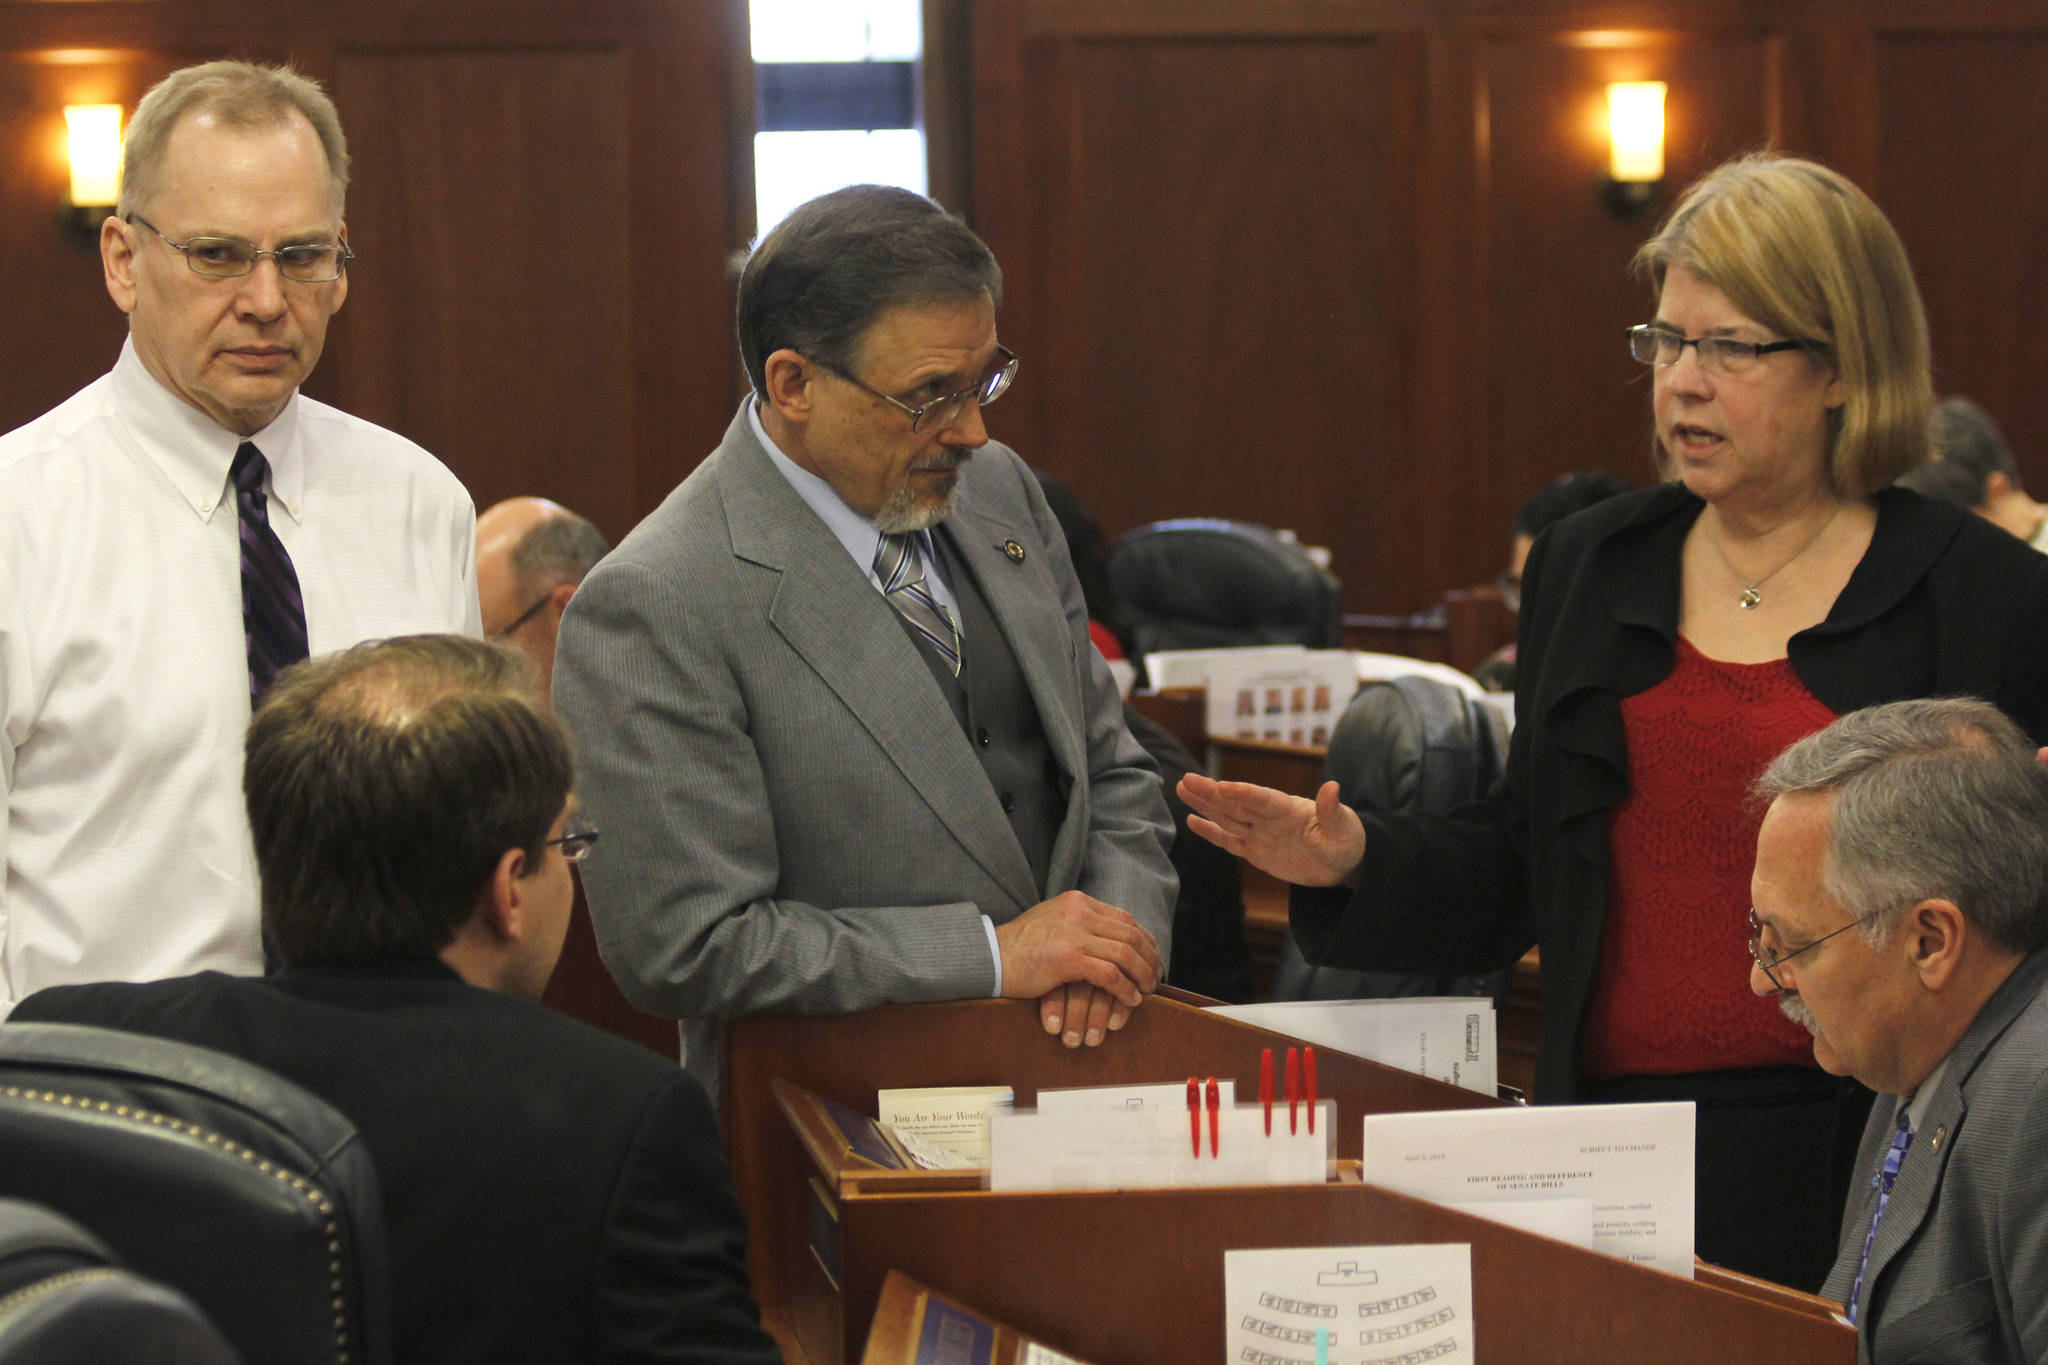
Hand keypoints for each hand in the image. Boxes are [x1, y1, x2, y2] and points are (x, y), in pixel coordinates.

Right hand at [994, 891, 1160, 1038]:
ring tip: (1146, 992)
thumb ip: (1080, 922)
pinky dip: (1125, 990)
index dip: (1145, 941)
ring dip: (1142, 976)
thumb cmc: (1021, 947)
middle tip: (1155, 979)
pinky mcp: (1068, 958)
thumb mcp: (1054, 922)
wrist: (992, 957)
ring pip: (1125, 954)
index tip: (1153, 959)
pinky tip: (1130, 1000)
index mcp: (1078, 902)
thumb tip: (1109, 935)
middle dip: (1149, 959)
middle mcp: (1079, 912)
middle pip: (1131, 935)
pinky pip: (1110, 975)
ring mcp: (1074, 933)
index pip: (1125, 918)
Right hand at [1177, 773, 1365, 886]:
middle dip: (1211, 793)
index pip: (1262, 799)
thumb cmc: (1346, 841)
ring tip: (1182, 789)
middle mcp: (1269, 817)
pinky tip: (1192, 820)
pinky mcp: (1256, 851)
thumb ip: (1333, 811)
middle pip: (1236, 803)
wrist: (1342, 864)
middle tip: (1186, 779)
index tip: (1221, 786)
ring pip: (1227, 817)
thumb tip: (1332, 787)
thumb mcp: (1344, 829)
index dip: (1243, 793)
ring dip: (1205, 804)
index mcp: (1289, 808)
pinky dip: (1211, 832)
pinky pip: (1230, 841)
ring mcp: (1261, 833)